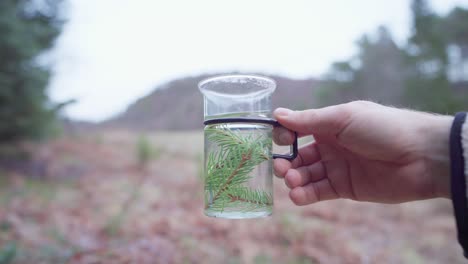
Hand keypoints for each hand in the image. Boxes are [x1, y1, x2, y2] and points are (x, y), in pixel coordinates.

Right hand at [273, 101, 452, 204]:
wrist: (420, 156)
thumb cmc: (383, 127)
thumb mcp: (343, 118)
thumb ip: (309, 120)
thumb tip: (277, 114)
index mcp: (329, 124)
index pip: (297, 130)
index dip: (284, 136)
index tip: (278, 141)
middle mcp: (330, 145)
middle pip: (298, 156)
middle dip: (286, 162)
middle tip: (282, 169)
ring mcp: (337, 168)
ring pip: (306, 175)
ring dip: (294, 179)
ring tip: (293, 182)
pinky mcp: (344, 188)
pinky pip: (319, 192)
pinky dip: (305, 194)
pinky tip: (297, 195)